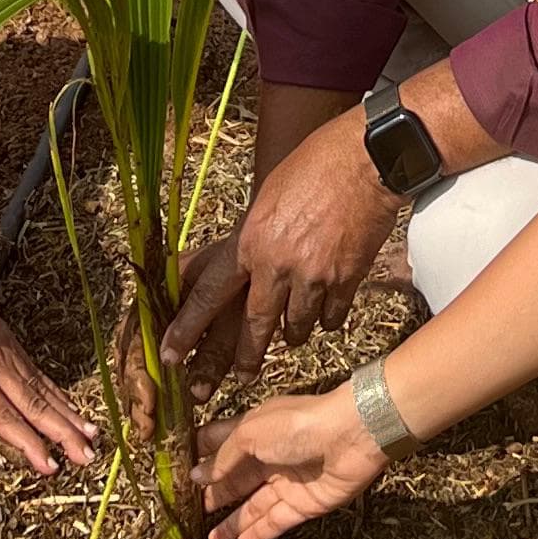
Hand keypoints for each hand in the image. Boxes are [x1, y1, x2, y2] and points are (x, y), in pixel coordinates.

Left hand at [0, 240, 96, 473]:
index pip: (6, 418)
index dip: (30, 445)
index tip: (50, 466)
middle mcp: (0, 367)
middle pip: (36, 406)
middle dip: (63, 435)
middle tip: (87, 457)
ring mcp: (11, 353)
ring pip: (45, 390)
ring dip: (70, 415)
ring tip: (92, 436)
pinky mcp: (13, 344)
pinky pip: (40, 373)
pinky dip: (59, 392)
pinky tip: (71, 406)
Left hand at [160, 111, 399, 387]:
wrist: (366, 160)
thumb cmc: (314, 166)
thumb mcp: (267, 197)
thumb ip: (250, 236)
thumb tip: (231, 263)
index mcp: (250, 242)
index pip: (209, 296)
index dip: (187, 330)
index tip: (171, 357)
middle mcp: (277, 265)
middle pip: (254, 326)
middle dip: (244, 357)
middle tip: (239, 378)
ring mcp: (314, 276)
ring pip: (296, 327)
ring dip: (292, 332)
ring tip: (293, 332)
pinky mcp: (346, 280)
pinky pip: (330, 318)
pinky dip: (326, 320)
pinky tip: (326, 312)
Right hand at [201, 388, 387, 538]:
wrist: (351, 436)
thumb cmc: (297, 425)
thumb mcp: (250, 433)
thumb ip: (224, 458)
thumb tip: (199, 476)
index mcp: (254, 430)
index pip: (221, 443)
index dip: (201, 457)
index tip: (179, 474)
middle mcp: (269, 456)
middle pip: (236, 480)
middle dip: (215, 496)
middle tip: (190, 514)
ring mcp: (287, 482)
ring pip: (253, 506)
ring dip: (232, 523)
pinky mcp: (304, 503)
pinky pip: (276, 521)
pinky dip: (258, 532)